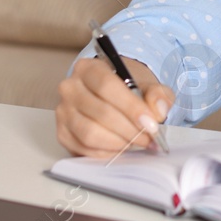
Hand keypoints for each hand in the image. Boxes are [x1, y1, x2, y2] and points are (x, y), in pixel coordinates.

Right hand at [56, 55, 175, 157]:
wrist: (112, 95)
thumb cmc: (128, 89)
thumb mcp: (148, 85)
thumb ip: (158, 95)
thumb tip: (158, 110)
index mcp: (88, 68)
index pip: (107, 86)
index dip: (131, 107)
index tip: (150, 123)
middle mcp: (70, 87)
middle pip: (100, 112)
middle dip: (129, 130)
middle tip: (148, 138)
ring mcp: (63, 111)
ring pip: (90, 133)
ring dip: (119, 143)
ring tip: (136, 143)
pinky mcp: (62, 132)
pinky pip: (83, 148)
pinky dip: (106, 152)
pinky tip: (121, 147)